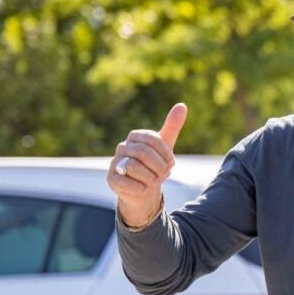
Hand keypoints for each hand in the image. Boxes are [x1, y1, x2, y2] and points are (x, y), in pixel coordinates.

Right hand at [108, 103, 186, 224]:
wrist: (144, 188)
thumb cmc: (154, 164)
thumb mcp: (166, 145)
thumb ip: (172, 126)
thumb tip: (182, 106)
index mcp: (135, 136)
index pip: (153, 139)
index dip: (166, 154)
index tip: (172, 163)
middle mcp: (122, 147)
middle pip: (144, 153)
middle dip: (159, 167)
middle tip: (165, 174)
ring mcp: (115, 163)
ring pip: (134, 167)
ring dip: (151, 178)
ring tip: (154, 181)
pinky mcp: (111, 179)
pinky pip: (127, 183)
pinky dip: (141, 188)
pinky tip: (144, 189)